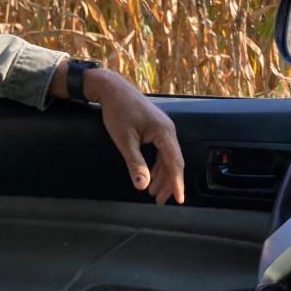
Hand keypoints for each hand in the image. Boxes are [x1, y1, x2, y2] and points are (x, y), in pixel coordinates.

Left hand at [84, 68, 185, 204]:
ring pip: (167, 157)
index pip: (175, 162)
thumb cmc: (118, 111)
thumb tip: (143, 185)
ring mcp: (162, 128)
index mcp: (164, 132)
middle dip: (167, 182)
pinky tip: (150, 174)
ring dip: (161, 175)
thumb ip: (135, 163)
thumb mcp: (124, 140)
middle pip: (173, 161)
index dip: (177, 183)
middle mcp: (167, 129)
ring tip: (153, 193)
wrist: (111, 88)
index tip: (179, 199)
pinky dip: (157, 164)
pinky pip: (161, 150)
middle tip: (159, 201)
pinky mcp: (155, 127)